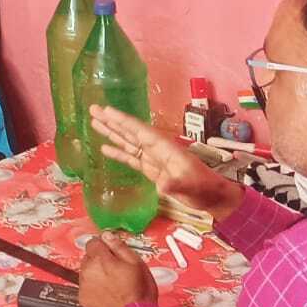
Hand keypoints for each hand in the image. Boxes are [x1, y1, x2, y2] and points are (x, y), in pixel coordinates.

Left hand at [78, 232, 157, 306]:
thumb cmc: (138, 294)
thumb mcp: (137, 263)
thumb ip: (119, 246)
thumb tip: (109, 236)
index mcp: (101, 259)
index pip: (93, 242)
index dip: (103, 245)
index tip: (110, 250)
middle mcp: (89, 270)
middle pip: (89, 256)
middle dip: (100, 259)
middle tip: (115, 268)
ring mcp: (84, 285)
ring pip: (86, 271)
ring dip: (96, 273)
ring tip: (113, 282)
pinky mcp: (83, 298)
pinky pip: (86, 286)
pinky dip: (94, 287)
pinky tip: (107, 292)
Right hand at [88, 105, 243, 219]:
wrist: (213, 197)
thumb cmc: (204, 188)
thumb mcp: (191, 186)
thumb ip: (176, 184)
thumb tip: (162, 186)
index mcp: (165, 148)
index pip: (140, 131)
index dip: (123, 121)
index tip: (106, 110)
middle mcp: (157, 149)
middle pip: (131, 132)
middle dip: (112, 121)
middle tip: (93, 109)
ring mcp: (153, 159)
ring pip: (128, 142)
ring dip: (112, 133)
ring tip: (94, 122)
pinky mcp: (152, 170)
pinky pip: (131, 158)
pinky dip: (118, 153)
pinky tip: (105, 148)